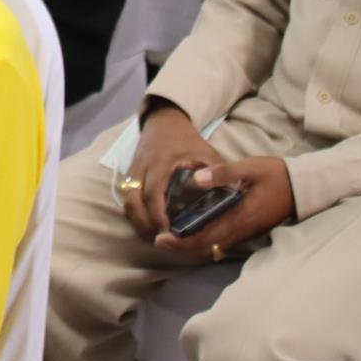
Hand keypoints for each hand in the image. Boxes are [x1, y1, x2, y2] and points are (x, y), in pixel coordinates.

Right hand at [118, 100, 218, 241]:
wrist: (163, 121)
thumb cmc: (185, 138)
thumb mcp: (205, 150)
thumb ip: (216, 169)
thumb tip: (234, 191)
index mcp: (161, 163)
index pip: (154, 193)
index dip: (158, 215)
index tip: (167, 231)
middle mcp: (142, 169)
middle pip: (133, 202)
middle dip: (144, 225)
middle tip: (160, 239)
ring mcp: (133, 172)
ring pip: (126, 203)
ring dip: (137, 222)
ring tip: (153, 235)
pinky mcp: (130, 175)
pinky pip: (126, 199)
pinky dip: (135, 214)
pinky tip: (148, 224)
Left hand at [156, 154, 296, 260]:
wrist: (303, 186)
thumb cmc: (277, 175)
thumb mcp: (250, 168)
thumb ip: (224, 173)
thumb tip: (196, 178)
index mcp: (239, 218)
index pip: (205, 238)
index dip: (182, 242)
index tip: (162, 239)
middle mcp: (241, 231)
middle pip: (206, 247)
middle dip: (182, 247)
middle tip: (161, 240)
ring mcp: (246, 232)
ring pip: (214, 246)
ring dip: (193, 244)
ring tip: (173, 236)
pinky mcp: (249, 229)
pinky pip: (223, 241)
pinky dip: (205, 240)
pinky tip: (196, 229)